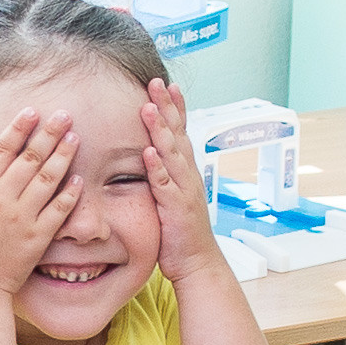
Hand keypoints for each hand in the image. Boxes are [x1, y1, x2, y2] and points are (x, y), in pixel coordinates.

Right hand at [0, 107, 81, 296]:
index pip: (1, 150)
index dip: (17, 128)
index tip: (31, 112)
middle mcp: (0, 200)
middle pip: (29, 158)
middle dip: (48, 133)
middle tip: (64, 114)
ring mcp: (20, 218)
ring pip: (47, 179)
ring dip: (62, 155)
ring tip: (74, 137)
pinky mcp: (37, 237)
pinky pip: (58, 210)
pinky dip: (69, 193)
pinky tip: (78, 177)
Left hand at [141, 79, 221, 282]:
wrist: (196, 262)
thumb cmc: (179, 232)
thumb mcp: (170, 197)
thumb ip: (162, 176)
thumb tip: (149, 156)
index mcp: (185, 172)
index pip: (180, 132)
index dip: (174, 108)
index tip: (166, 84)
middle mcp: (188, 176)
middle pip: (178, 134)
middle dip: (168, 107)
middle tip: (157, 82)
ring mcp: (183, 190)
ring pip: (172, 154)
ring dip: (161, 130)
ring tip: (149, 107)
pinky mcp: (176, 208)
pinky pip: (165, 185)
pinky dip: (157, 167)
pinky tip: (148, 151)